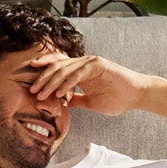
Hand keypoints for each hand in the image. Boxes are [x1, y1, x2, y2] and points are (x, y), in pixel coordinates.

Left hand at [23, 53, 146, 117]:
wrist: (136, 96)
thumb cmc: (116, 98)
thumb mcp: (90, 102)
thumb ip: (77, 100)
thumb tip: (65, 104)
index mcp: (80, 70)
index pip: (57, 67)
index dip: (43, 71)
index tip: (30, 82)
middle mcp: (84, 63)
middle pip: (57, 66)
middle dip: (42, 78)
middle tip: (32, 90)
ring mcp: (91, 62)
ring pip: (65, 69)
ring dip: (51, 82)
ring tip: (41, 94)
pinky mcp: (99, 65)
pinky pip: (78, 74)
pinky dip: (67, 83)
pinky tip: (59, 94)